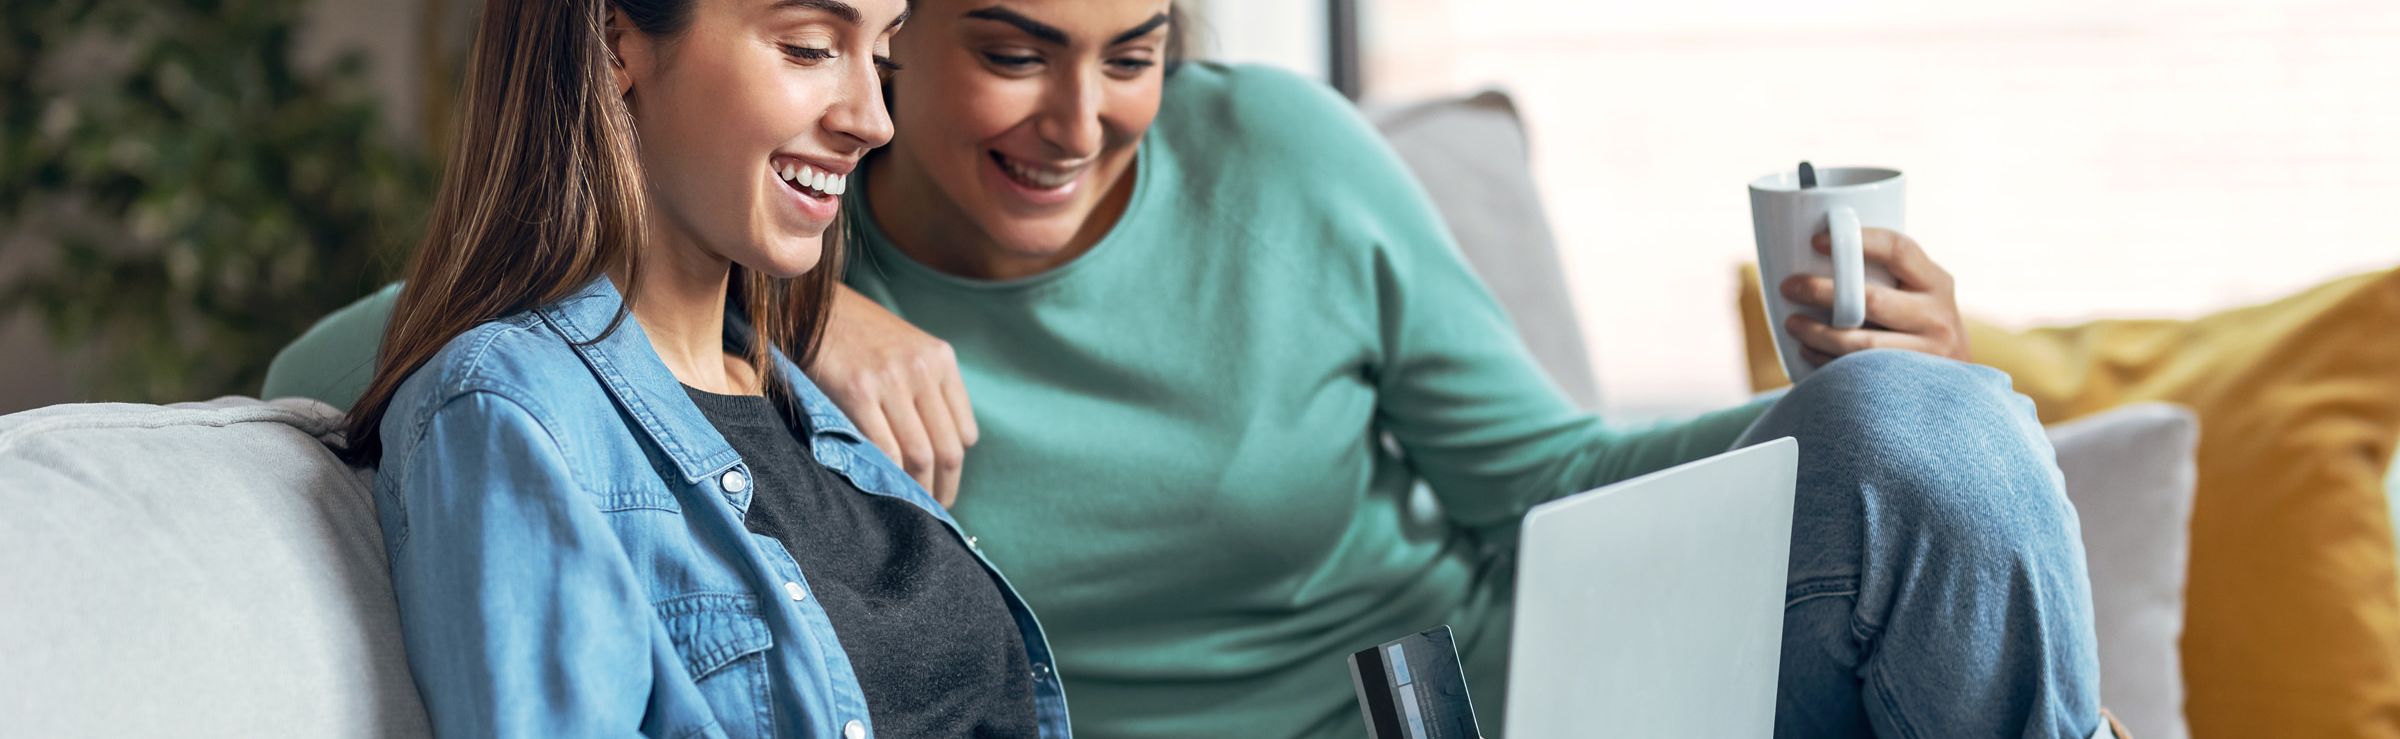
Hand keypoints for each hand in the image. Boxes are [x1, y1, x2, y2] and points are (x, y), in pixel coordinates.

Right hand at [808, 285, 977, 505]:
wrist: (806, 302)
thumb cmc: (853, 334)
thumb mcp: (903, 349)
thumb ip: (924, 389)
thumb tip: (938, 451)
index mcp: (940, 359)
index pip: (965, 432)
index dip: (955, 469)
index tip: (943, 489)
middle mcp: (922, 368)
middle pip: (947, 449)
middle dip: (942, 489)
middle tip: (931, 514)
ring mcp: (891, 379)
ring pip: (920, 454)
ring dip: (917, 491)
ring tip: (909, 509)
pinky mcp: (858, 390)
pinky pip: (885, 449)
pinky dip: (888, 477)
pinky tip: (883, 489)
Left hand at [1778, 228, 1971, 366]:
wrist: (1958, 386)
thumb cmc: (1923, 328)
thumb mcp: (1923, 297)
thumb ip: (1892, 279)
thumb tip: (1817, 255)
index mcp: (1937, 283)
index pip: (1899, 250)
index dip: (1858, 240)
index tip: (1816, 241)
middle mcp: (1938, 316)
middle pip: (1872, 300)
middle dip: (1822, 292)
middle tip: (1789, 286)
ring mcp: (1928, 354)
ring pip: (1862, 343)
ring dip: (1818, 333)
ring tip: (1792, 323)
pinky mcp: (1910, 385)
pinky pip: (1860, 373)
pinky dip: (1826, 362)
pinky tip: (1807, 352)